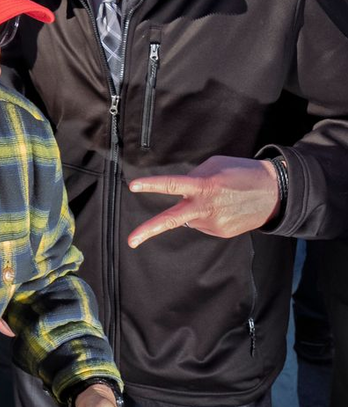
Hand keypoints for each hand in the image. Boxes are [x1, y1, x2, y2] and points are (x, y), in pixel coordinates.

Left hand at [127, 156, 281, 247]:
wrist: (276, 193)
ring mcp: (214, 224)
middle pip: (171, 220)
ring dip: (193, 208)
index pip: (172, 185)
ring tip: (218, 198)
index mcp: (204, 186)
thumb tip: (178, 193)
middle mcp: (207, 208)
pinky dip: (205, 215)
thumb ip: (193, 177)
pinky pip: (202, 223)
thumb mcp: (215, 166)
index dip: (151, 185)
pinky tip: (223, 208)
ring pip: (189, 217)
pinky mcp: (221, 233)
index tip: (132, 187)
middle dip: (149, 230)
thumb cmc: (242, 172)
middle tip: (130, 241)